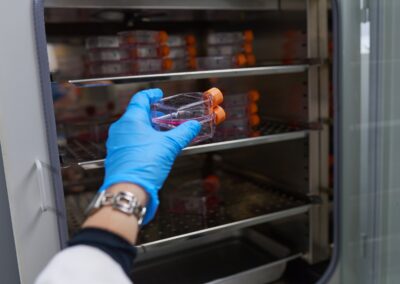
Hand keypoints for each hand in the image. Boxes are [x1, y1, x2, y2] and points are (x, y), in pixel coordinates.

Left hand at [99, 88, 200, 223]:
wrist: (128, 189)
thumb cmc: (144, 165)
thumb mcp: (169, 146)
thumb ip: (183, 133)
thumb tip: (193, 126)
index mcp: (131, 120)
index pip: (139, 99)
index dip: (150, 95)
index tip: (157, 94)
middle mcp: (120, 130)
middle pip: (135, 114)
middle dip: (150, 114)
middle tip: (162, 115)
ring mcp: (116, 144)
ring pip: (131, 129)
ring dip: (145, 128)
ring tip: (159, 134)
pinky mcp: (117, 156)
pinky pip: (129, 143)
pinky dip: (140, 141)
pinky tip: (151, 149)